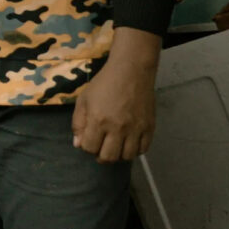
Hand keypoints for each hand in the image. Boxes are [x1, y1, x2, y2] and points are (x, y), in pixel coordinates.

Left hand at [72, 36, 159, 162]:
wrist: (131, 72)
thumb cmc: (104, 84)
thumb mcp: (84, 100)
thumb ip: (79, 123)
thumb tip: (78, 144)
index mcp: (99, 121)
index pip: (90, 148)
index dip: (86, 147)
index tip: (89, 140)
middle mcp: (118, 128)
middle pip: (109, 157)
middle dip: (101, 156)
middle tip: (101, 149)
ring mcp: (136, 129)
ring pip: (127, 156)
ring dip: (119, 155)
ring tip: (115, 146)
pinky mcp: (150, 127)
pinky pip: (143, 149)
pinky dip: (135, 151)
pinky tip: (129, 143)